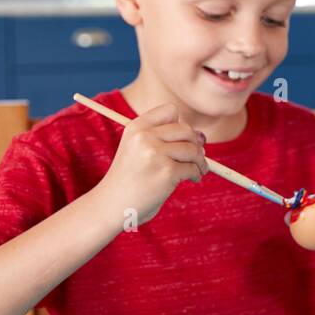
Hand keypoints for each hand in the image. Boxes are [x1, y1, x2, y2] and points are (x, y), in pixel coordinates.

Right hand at [93, 103, 206, 223]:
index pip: (170, 110)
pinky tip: (192, 179)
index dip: (180, 124)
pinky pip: (193, 168)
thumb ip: (165, 138)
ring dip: (200, 161)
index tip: (181, 139)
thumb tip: (202, 136)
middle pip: (186, 129)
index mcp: (136, 127)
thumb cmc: (130, 178)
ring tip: (197, 169)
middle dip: (195, 144)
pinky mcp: (167, 172)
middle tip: (195, 157)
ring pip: (194, 149)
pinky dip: (197, 174)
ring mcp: (156, 154)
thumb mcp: (138, 149)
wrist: (111, 205)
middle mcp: (145, 137)